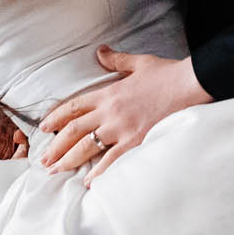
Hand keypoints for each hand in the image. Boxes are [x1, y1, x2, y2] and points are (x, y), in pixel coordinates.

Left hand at [37, 48, 209, 178]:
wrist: (190, 85)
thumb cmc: (167, 74)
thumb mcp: (139, 63)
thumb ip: (116, 60)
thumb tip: (100, 51)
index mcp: (109, 93)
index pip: (74, 107)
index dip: (56, 118)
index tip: (44, 128)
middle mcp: (110, 113)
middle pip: (74, 131)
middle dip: (55, 146)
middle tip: (43, 159)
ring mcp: (122, 129)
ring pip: (86, 148)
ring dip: (68, 161)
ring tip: (55, 171)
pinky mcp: (136, 142)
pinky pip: (111, 162)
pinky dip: (98, 173)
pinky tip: (88, 183)